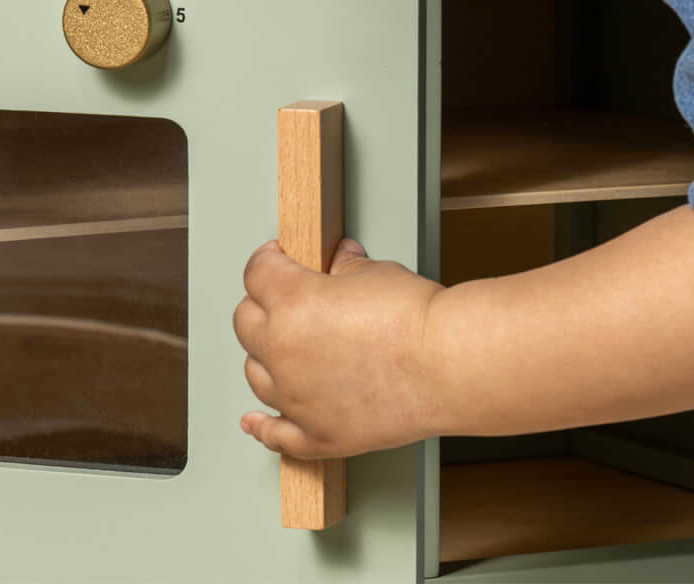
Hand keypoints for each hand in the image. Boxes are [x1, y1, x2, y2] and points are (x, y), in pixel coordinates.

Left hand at [232, 238, 443, 459]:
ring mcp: (296, 397)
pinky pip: (275, 434)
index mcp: (291, 302)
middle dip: (262, 305)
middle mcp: (283, 350)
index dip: (267, 260)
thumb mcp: (370, 271)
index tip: (277, 259)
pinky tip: (254, 422)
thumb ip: (341, 267)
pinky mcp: (318, 434)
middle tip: (284, 300)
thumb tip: (337, 262)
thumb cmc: (415, 319)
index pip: (255, 273)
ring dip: (265, 357)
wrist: (448, 365)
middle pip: (246, 322)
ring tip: (286, 348)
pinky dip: (262, 427)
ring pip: (255, 373)